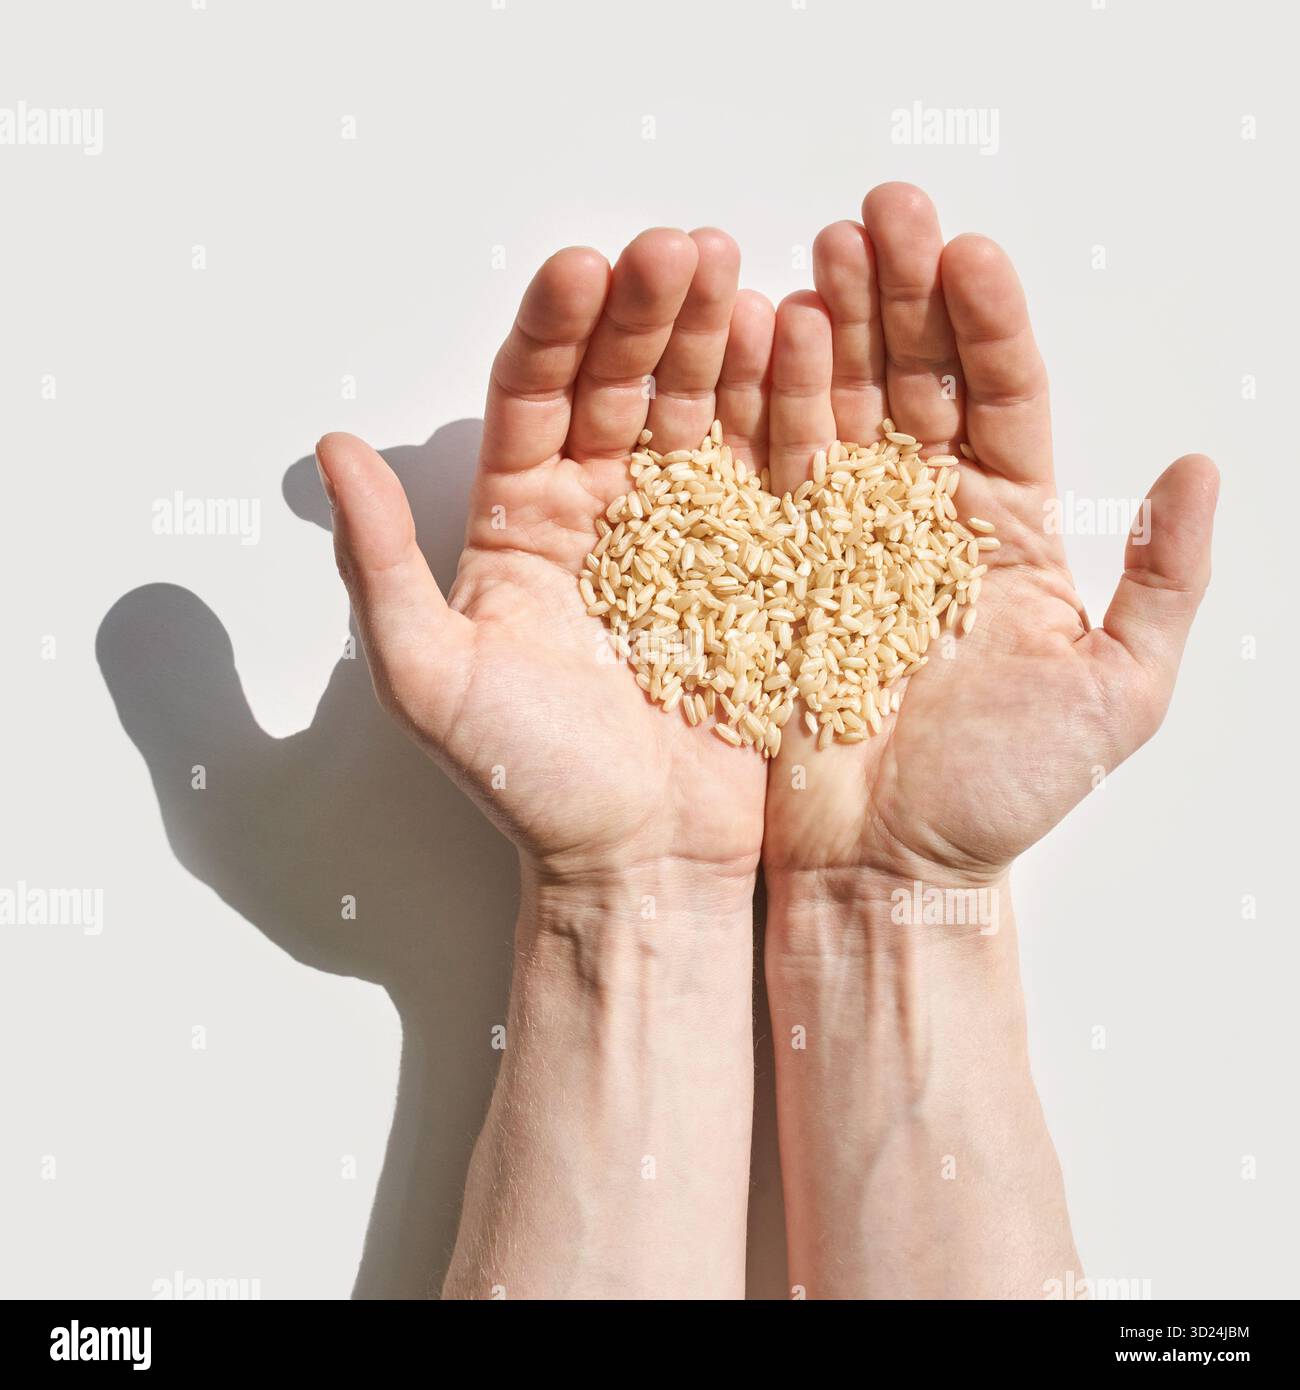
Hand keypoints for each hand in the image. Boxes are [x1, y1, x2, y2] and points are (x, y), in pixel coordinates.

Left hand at [315, 228, 774, 900]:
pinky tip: (794, 357)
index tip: (583, 267)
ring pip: (696, 413)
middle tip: (679, 249)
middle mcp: (598, 513)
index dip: (556, 331)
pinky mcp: (755, 566)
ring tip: (739, 277)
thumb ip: (380, 566)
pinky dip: (779, 414)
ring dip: (715, 342)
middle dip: (646, 314)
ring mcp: (684, 535)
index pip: (532, 399)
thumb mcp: (431, 679)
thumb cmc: (532, 786)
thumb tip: (330, 451)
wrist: (642, 864)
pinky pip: (764, 474)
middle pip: (619, 386)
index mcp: (519, 524)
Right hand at [761, 183, 1217, 891]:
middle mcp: (927, 518)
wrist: (887, 869)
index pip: (1003, 400)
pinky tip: (765, 338)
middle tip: (880, 212)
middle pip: (918, 381)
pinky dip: (768, 406)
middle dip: (900, 294)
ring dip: (833, 327)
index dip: (987, 322)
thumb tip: (1201, 467)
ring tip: (819, 253)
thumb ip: (1164, 582)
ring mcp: (847, 536)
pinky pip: (773, 472)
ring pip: (842, 408)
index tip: (967, 252)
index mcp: (1009, 532)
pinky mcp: (778, 567)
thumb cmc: (1001, 795)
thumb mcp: (1117, 695)